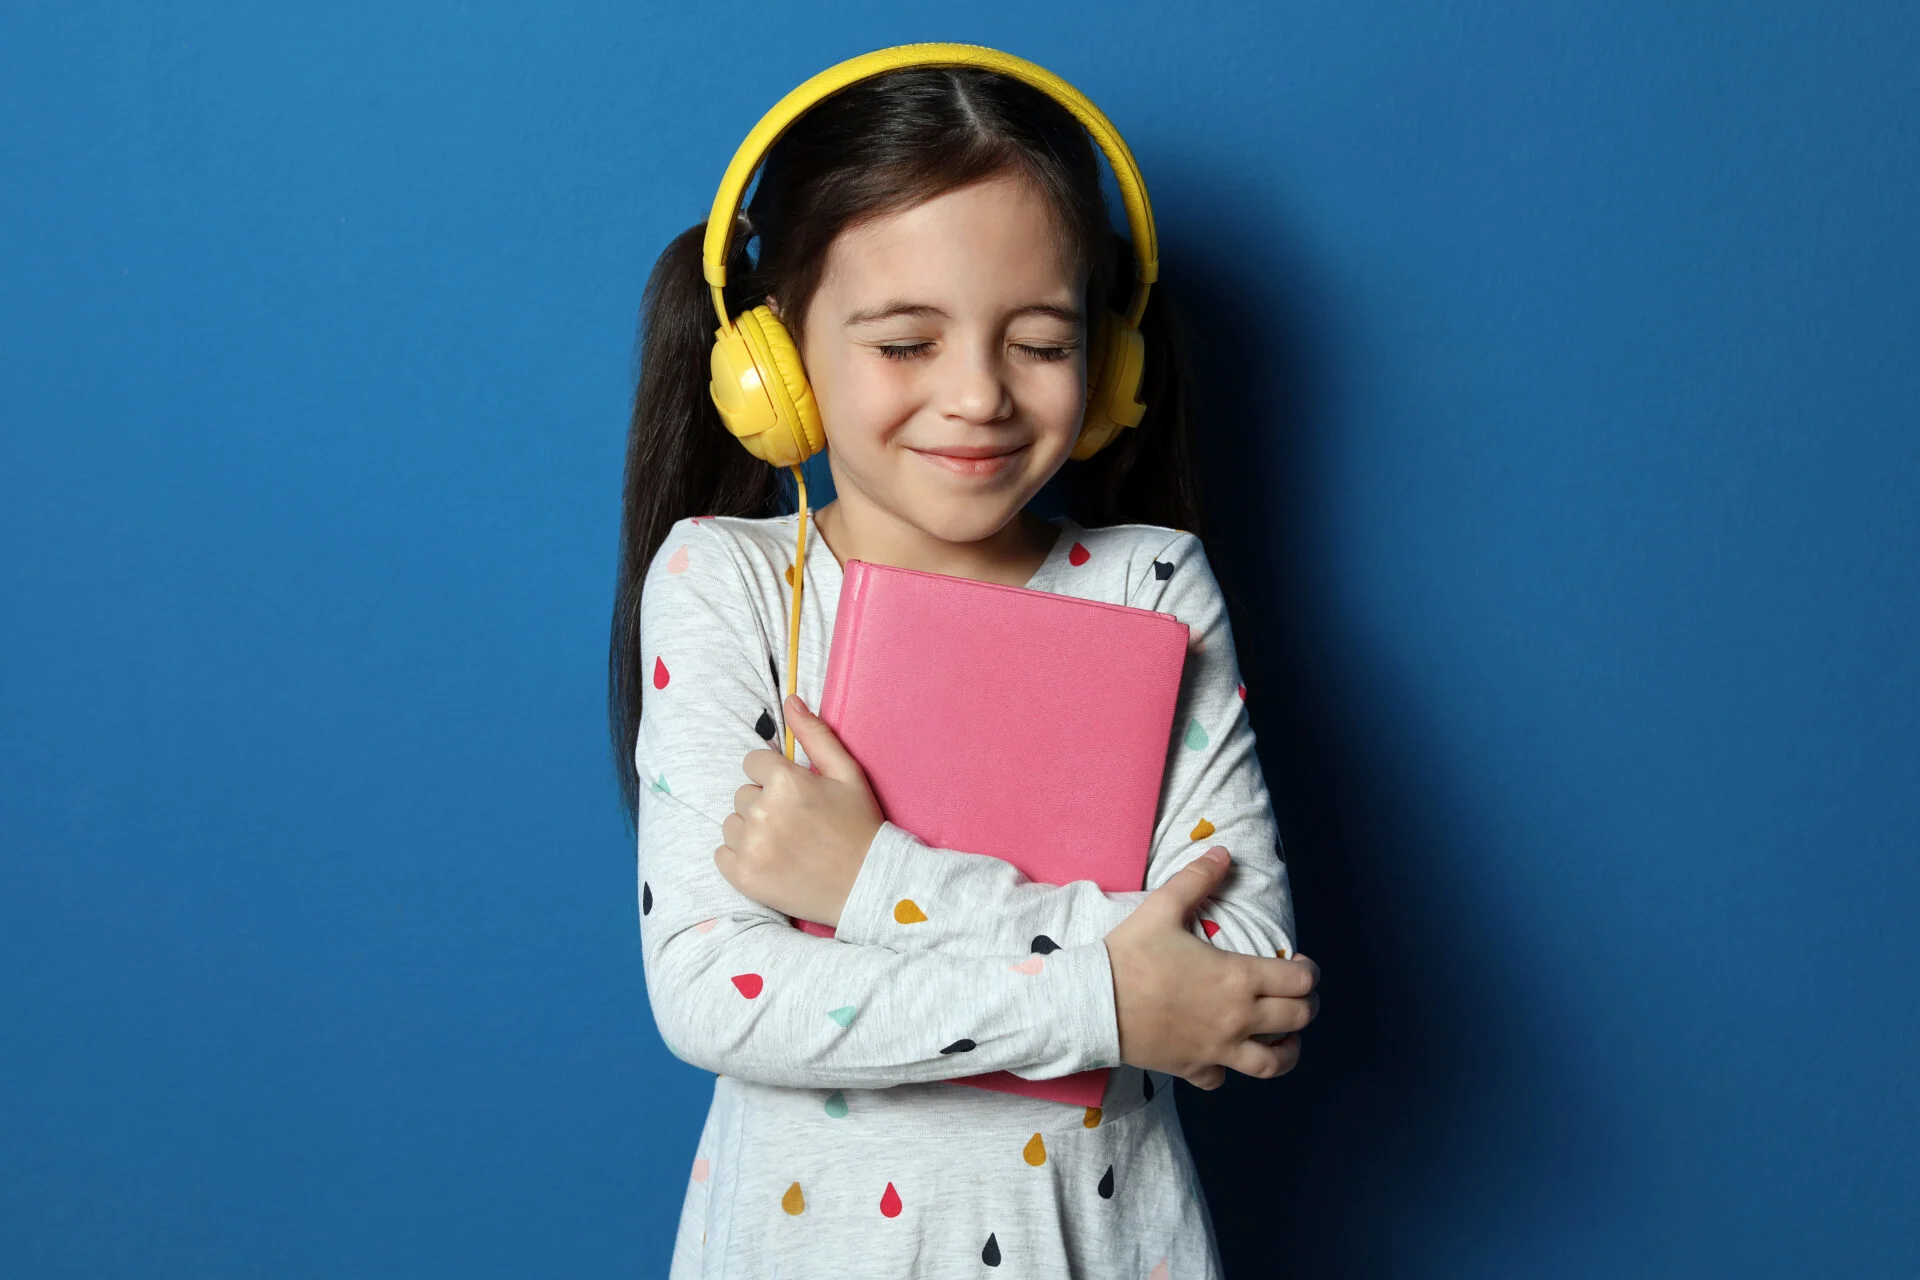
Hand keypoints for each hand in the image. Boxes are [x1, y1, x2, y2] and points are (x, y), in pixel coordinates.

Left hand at [715, 694, 885, 927]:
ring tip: (785, 844)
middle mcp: (762, 812)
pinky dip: (741, 857)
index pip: (753, 763)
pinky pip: (722, 854)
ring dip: (751, 830)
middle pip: (742, 794)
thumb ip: (816, 734)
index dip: (775, 778)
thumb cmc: (859, 827)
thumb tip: (790, 700)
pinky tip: (770, 861)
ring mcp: (750, 847)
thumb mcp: (848, 774)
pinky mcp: (743, 876)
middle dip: (764, 804)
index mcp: (786, 782)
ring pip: (731, 823)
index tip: (797, 796)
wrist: (867, 886)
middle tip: (797, 824)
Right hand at [1104, 847, 1320, 1089]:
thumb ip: (1198, 878)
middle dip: (1306, 1005)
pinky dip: (1227, 1069)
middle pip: (1298, 1019)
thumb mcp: (1163, 907)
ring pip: (1274, 1063)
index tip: (1300, 964)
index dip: (1308, 971)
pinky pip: (1223, 1078)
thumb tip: (1224, 852)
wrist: (1093, 1003)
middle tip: (1298, 995)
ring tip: (1284, 1038)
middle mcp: (1238, 1018)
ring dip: (1287, 1049)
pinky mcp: (1194, 1068)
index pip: (1299, 981)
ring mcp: (1218, 1049)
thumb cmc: (1130, 955)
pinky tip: (1223, 1055)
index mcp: (1238, 978)